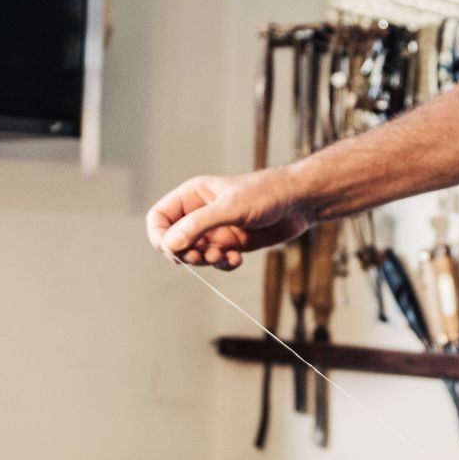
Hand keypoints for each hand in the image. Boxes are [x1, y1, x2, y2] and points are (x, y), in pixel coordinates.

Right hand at [147, 169, 312, 268]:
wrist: (299, 203)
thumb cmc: (266, 194)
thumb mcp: (230, 207)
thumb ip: (199, 225)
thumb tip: (171, 244)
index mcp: (192, 196)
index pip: (159, 218)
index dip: (160, 237)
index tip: (174, 250)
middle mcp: (200, 214)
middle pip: (173, 241)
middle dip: (186, 253)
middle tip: (202, 256)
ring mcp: (215, 230)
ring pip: (194, 255)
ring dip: (205, 261)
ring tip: (224, 256)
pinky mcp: (231, 244)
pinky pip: (215, 262)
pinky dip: (223, 265)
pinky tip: (238, 259)